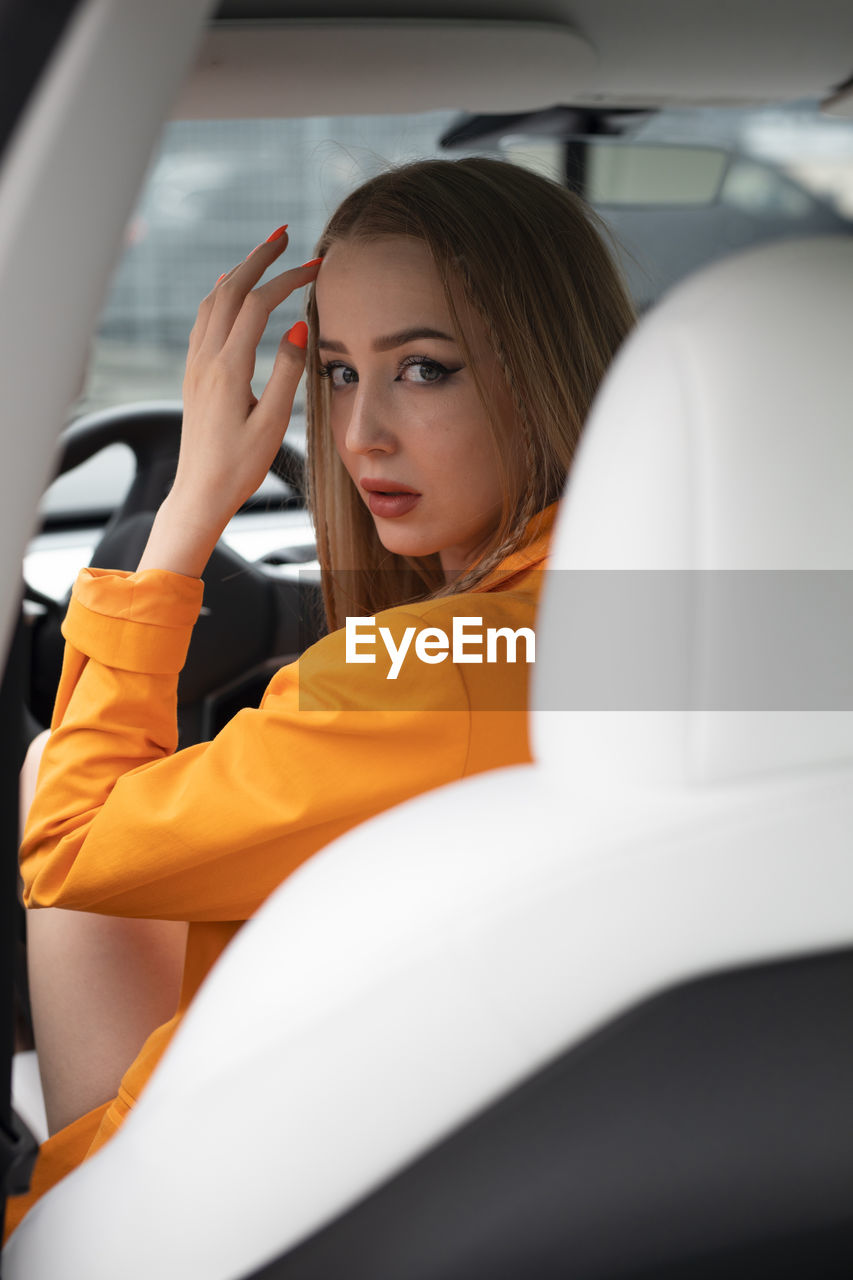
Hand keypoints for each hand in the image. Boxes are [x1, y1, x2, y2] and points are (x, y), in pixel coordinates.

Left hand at [137, 229, 320, 577]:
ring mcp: (195, 365)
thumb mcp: (273, 424)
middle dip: (259, 257)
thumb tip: (298, 325)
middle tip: (284, 233)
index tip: (316, 268)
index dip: (287, 280)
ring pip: (212, 301)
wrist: (199, 493)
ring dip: (238, 271)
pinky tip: (232, 293)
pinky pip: (203, 319)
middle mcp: (206, 359)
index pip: (258, 305)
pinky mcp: (193, 374)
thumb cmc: (240, 467)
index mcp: (228, 369)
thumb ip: (288, 373)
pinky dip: (221, 294)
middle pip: (230, 290)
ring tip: (262, 254)